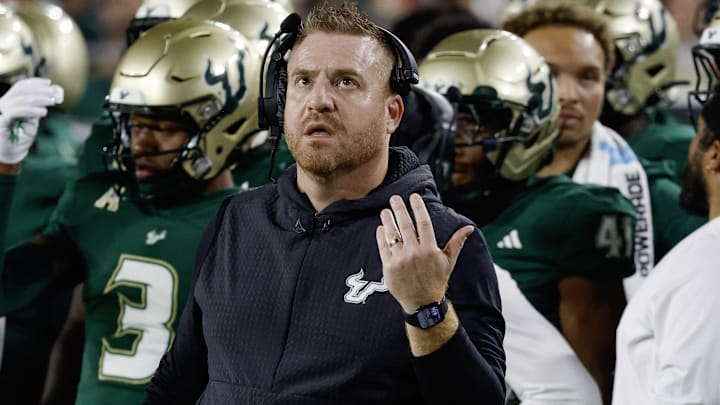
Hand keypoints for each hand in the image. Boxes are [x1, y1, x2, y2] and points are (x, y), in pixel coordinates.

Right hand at [0, 78, 63, 163]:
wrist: (11, 151)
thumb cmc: (21, 134)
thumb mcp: (32, 117)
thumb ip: (38, 106)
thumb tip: (52, 94)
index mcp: (9, 100)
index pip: (20, 86)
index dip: (35, 82)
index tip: (49, 83)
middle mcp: (3, 103)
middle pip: (21, 90)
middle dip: (40, 90)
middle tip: (53, 94)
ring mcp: (2, 112)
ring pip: (21, 99)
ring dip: (39, 99)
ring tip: (51, 103)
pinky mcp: (2, 121)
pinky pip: (17, 111)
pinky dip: (32, 110)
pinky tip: (43, 112)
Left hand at [376, 193, 474, 313]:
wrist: (422, 303)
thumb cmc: (436, 281)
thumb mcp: (449, 262)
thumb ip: (456, 242)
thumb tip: (469, 228)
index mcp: (430, 249)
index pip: (424, 222)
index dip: (418, 207)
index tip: (414, 196)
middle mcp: (414, 252)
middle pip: (405, 225)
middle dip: (399, 209)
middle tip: (395, 198)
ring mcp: (400, 259)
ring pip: (392, 234)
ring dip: (388, 220)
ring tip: (385, 211)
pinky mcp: (389, 266)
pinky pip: (383, 247)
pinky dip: (381, 236)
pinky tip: (381, 228)